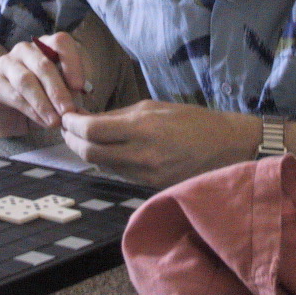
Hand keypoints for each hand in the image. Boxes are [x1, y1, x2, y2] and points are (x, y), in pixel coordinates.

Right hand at [0, 32, 89, 135]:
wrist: (9, 114)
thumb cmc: (42, 99)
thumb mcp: (62, 93)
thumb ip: (72, 89)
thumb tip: (81, 94)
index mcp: (46, 45)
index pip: (60, 42)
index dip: (72, 62)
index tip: (80, 86)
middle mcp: (24, 50)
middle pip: (43, 64)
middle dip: (58, 90)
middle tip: (68, 110)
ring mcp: (6, 65)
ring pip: (26, 80)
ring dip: (44, 103)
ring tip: (56, 121)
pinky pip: (14, 96)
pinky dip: (31, 111)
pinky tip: (43, 122)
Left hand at [60, 100, 259, 187]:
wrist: (229, 148)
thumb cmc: (194, 122)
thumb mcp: (155, 107)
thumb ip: (121, 116)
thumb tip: (90, 119)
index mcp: (142, 128)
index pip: (92, 130)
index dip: (73, 125)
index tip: (66, 118)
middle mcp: (141, 154)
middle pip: (90, 153)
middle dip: (73, 141)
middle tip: (67, 131)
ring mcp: (146, 174)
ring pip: (103, 166)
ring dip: (88, 153)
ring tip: (82, 140)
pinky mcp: (152, 186)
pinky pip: (120, 175)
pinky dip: (107, 163)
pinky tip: (107, 153)